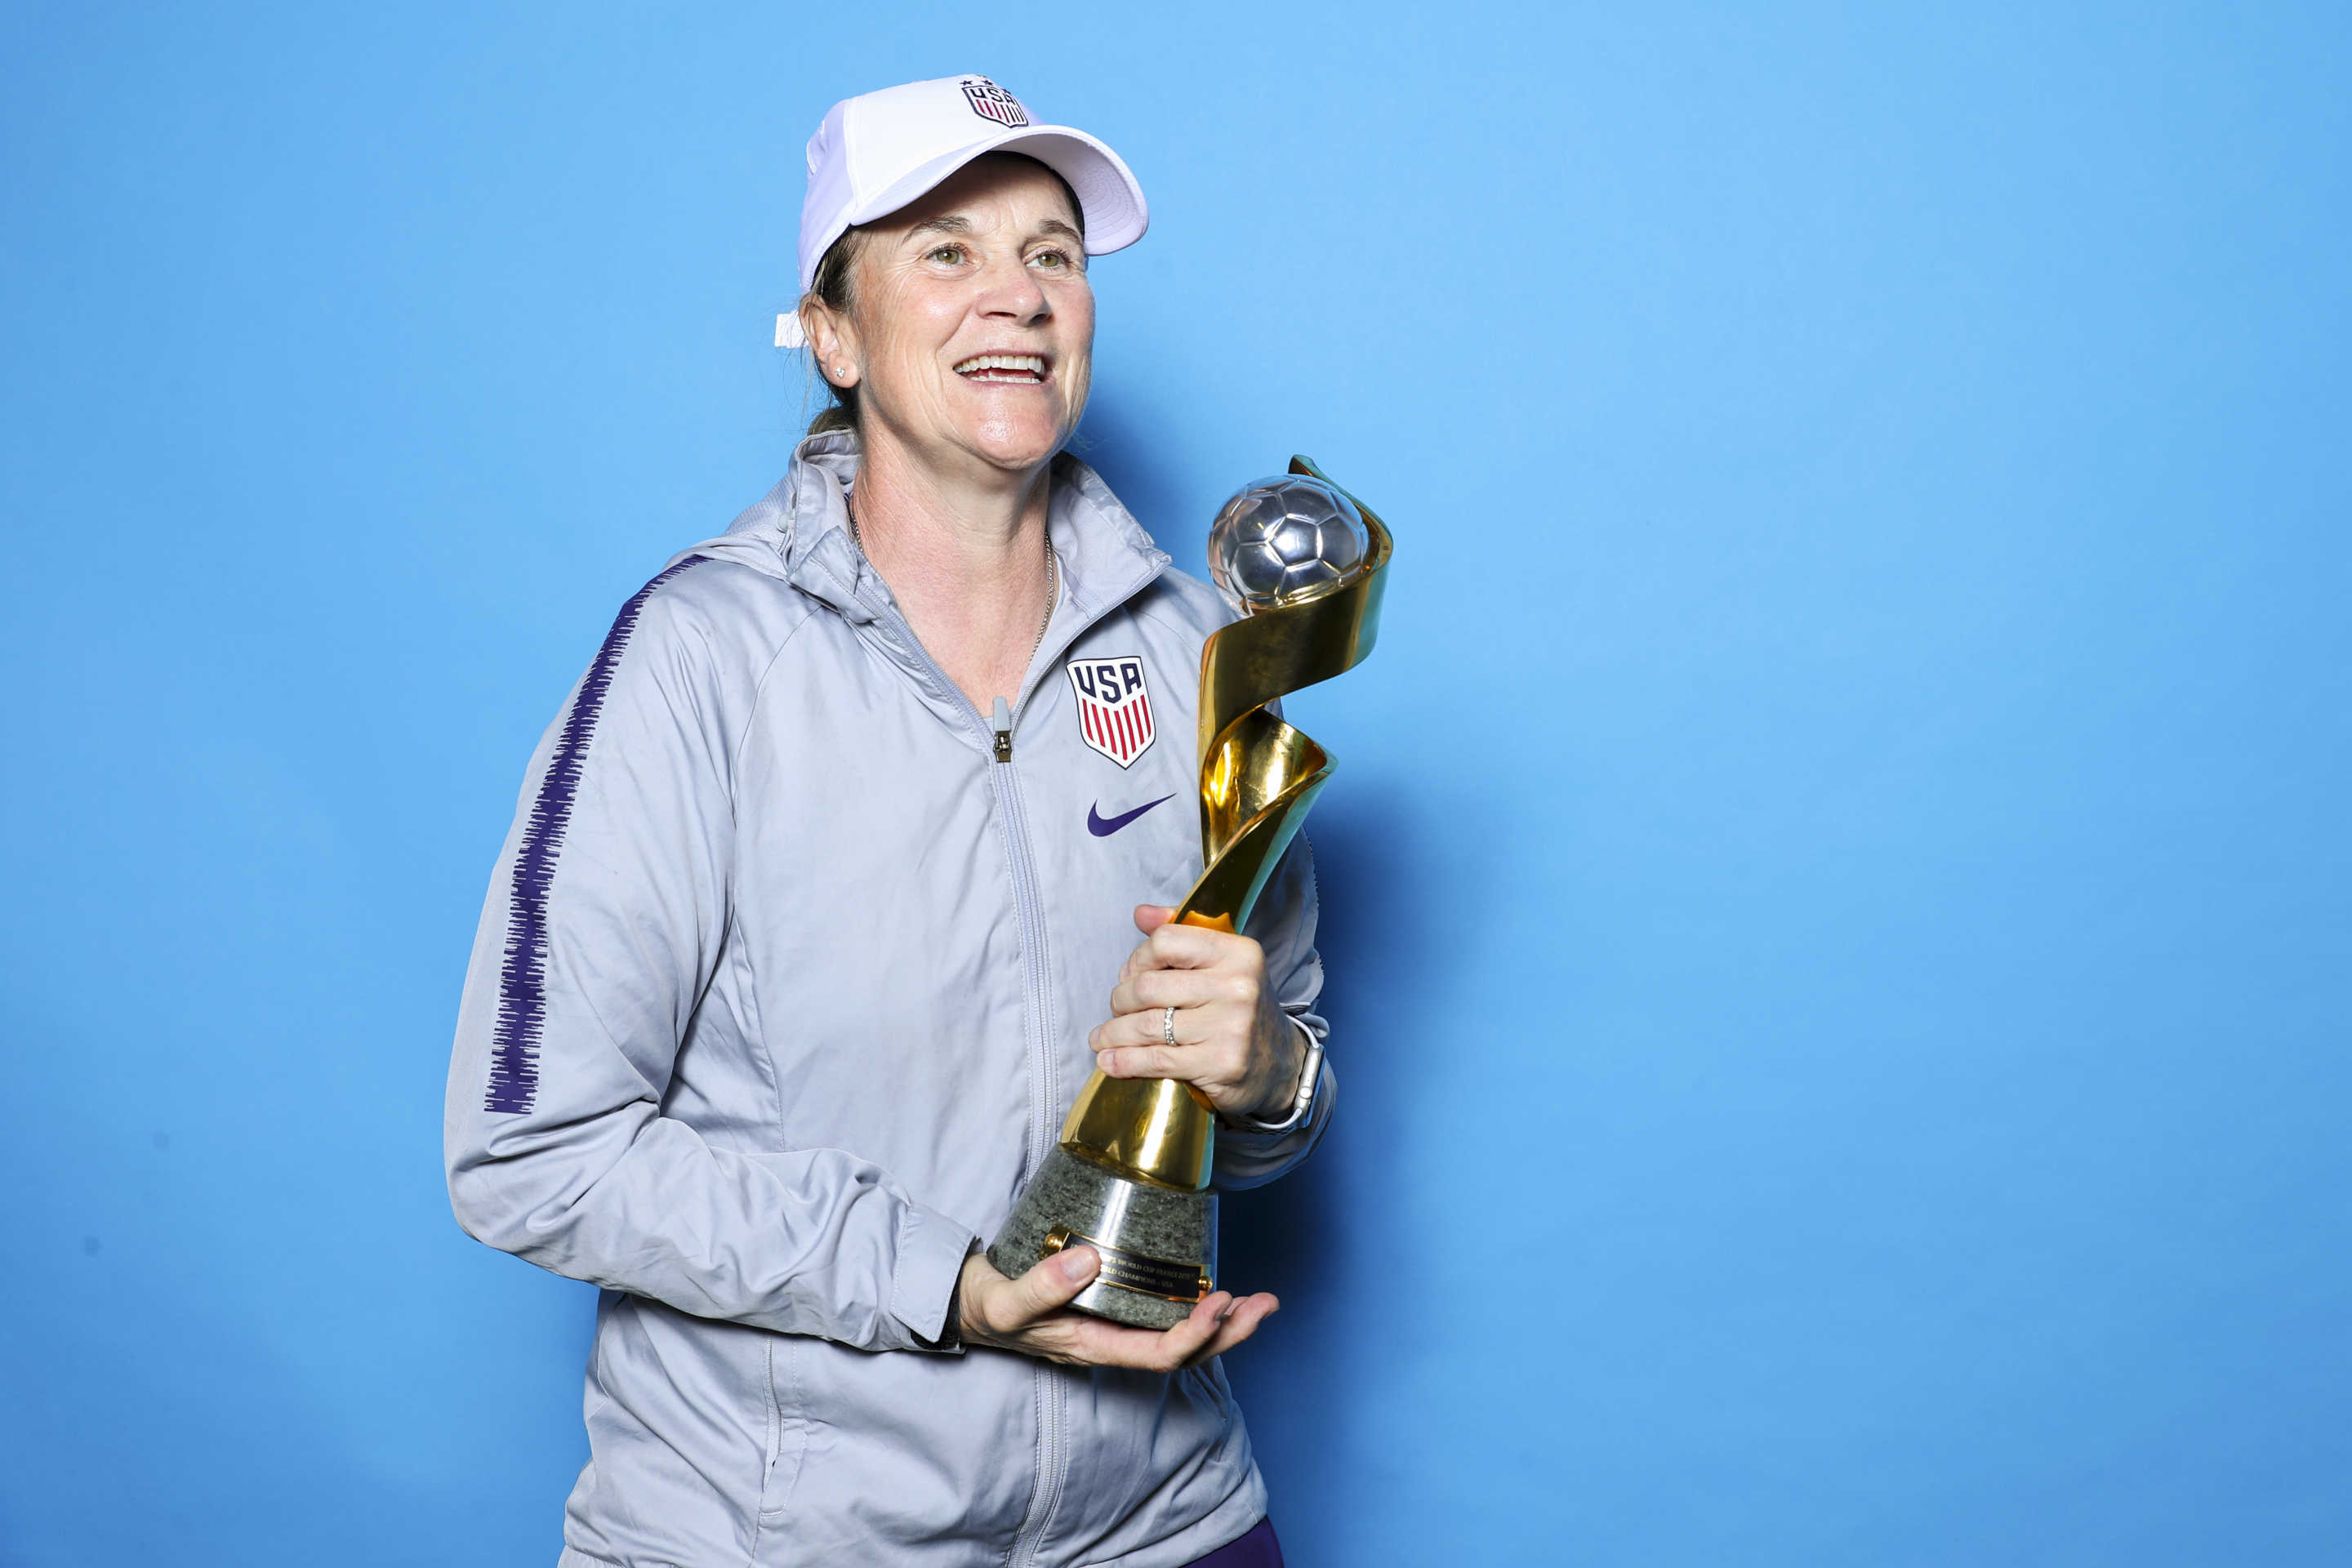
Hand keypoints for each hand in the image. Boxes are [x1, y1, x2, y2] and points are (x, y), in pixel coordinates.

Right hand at [957, 1247, 1276, 1368]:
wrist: (968, 1304)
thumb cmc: (988, 1305)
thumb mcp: (1005, 1300)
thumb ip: (1042, 1285)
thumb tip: (1091, 1260)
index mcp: (1093, 1346)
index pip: (1158, 1354)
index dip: (1194, 1334)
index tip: (1219, 1301)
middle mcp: (1112, 1343)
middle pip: (1184, 1352)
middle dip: (1229, 1332)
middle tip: (1265, 1303)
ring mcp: (1115, 1328)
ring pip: (1180, 1336)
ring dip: (1223, 1322)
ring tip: (1259, 1300)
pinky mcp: (1113, 1308)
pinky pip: (1164, 1317)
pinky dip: (1196, 1306)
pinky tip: (1215, 1288)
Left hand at [1087, 905, 1303, 1121]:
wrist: (1281, 1064)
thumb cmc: (1238, 1008)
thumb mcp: (1222, 964)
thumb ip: (1181, 934)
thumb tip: (1141, 913)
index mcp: (1237, 952)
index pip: (1166, 941)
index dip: (1138, 959)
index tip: (1131, 975)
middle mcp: (1237, 986)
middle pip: (1149, 986)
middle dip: (1120, 1000)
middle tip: (1117, 1010)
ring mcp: (1230, 1027)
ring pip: (1147, 1025)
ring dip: (1114, 1033)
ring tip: (1101, 1039)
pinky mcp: (1219, 1063)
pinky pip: (1156, 1059)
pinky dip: (1124, 1061)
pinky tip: (1109, 1062)